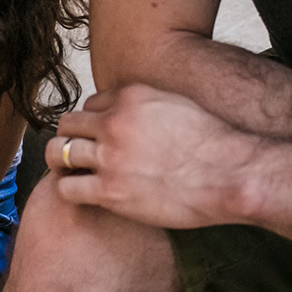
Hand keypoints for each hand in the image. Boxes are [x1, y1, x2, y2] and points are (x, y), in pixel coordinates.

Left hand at [46, 84, 258, 229]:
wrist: (232, 174)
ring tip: (71, 173)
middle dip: (71, 139)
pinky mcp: (110, 190)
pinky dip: (69, 189)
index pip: (91, 104)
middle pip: (68, 124)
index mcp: (131, 97)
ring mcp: (110, 156)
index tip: (101, 138)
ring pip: (60, 152)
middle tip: (77, 155)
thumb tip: (134, 114)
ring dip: (62, 162)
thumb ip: (148, 107)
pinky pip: (67, 187)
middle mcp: (114, 122)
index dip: (94, 122)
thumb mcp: (178, 106)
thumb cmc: (215, 144)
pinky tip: (82, 194)